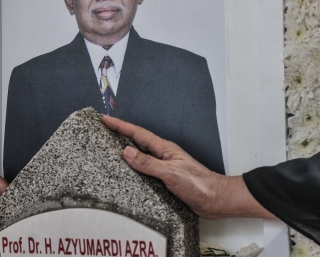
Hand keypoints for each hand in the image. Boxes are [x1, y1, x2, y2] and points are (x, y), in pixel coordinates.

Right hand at [102, 115, 273, 219]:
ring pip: (140, 156)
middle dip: (119, 134)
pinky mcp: (165, 180)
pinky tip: (128, 173)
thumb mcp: (171, 173)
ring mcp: (164, 167)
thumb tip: (126, 152)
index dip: (120, 126)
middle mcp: (162, 156)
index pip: (137, 134)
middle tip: (103, 129)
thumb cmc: (198, 184)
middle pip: (137, 141)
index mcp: (164, 149)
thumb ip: (148, 163)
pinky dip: (134, 168)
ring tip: (109, 148)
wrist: (216, 200)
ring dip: (126, 151)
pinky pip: (145, 170)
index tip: (105, 119)